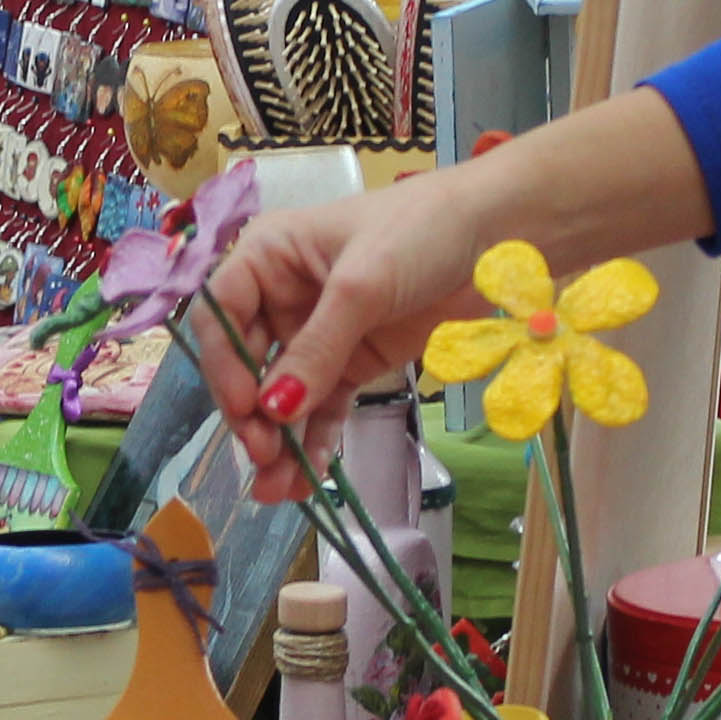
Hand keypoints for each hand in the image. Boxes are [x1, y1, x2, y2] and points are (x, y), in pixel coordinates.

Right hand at [204, 178, 508, 498]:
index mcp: (268, 255)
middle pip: (246, 362)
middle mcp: (283, 296)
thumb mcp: (362, 285)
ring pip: (284, 394)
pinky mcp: (355, 362)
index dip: (223, 362)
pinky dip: (317, 440)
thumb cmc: (421, 231)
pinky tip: (310, 477)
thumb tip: (273, 410)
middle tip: (263, 455)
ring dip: (279, 440)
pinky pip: (325, 407)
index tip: (245, 406)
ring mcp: (319, 333)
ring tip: (279, 489)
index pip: (221, 313)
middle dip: (251, 412)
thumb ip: (317, 348)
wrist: (499, 234)